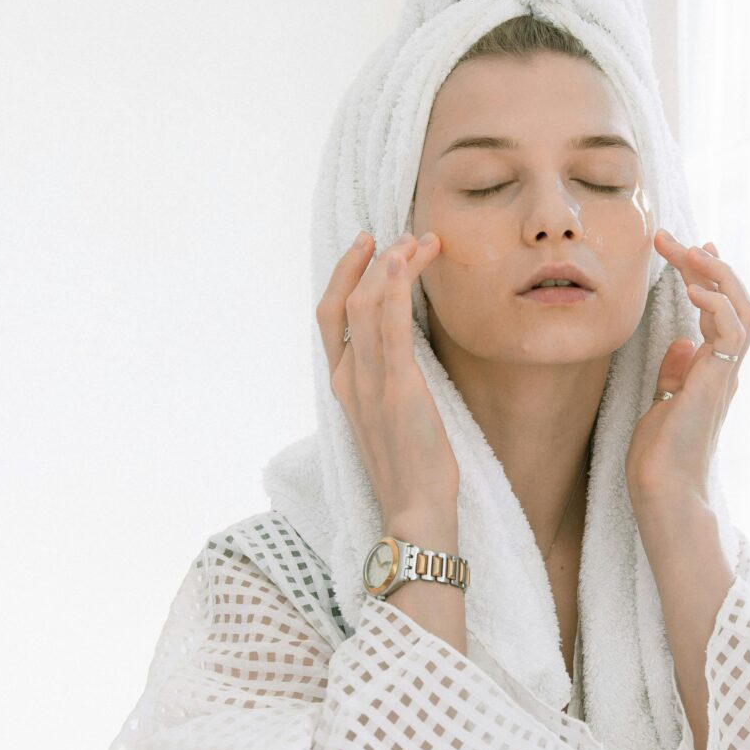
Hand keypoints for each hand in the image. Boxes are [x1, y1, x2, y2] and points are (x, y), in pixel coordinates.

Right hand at [318, 229, 459, 521]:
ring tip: (419, 241)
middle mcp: (348, 379)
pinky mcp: (396, 389)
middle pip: (344, 302)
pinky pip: (388, 327)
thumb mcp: (393, 420)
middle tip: (403, 235)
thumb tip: (405, 356)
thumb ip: (389, 384)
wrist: (415, 513)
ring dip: (391, 265)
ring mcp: (368, 383)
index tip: (369, 246)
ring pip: (365, 306)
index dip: (345, 275)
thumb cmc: (413, 471)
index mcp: (344, 386)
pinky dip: (394, 289)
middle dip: (371, 261)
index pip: (331, 316)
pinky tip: (407, 262)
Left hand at [625, 228, 749, 510]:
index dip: (710, 278)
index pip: (724, 313)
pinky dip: (715, 302)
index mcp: (714, 373)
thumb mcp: (661, 406)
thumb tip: (681, 343)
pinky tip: (690, 287)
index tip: (689, 249)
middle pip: (737, 302)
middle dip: (709, 264)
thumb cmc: (658, 460)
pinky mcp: (717, 381)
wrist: (662, 492)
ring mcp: (725, 375)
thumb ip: (674, 375)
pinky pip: (732, 331)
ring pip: (744, 309)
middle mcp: (726, 370)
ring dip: (717, 273)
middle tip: (673, 238)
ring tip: (689, 249)